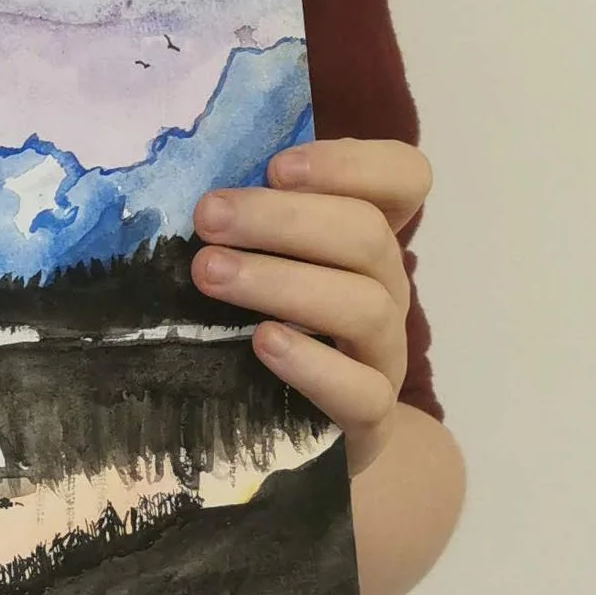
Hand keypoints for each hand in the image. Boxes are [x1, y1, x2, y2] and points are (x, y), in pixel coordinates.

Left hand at [189, 138, 431, 474]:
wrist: (297, 431)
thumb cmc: (266, 325)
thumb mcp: (263, 263)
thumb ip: (248, 217)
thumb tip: (191, 173)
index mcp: (368, 236)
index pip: (404, 177)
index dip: (350, 163)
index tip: (277, 166)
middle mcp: (387, 287)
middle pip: (368, 235)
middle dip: (283, 218)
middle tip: (208, 215)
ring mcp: (384, 352)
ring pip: (365, 306)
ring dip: (283, 282)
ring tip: (211, 274)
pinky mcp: (370, 415)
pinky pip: (361, 390)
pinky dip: (312, 364)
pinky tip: (263, 343)